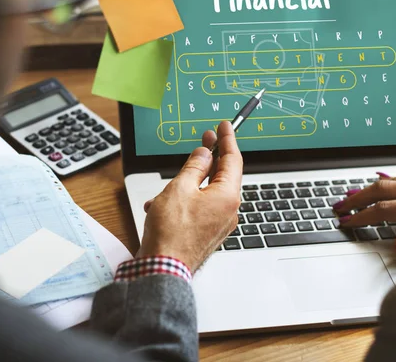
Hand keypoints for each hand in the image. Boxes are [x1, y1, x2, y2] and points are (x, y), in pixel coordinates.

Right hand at [136, 121, 242, 272]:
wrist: (163, 269)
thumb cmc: (171, 233)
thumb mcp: (180, 188)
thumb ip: (194, 167)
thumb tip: (204, 154)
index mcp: (228, 196)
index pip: (233, 160)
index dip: (227, 140)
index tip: (225, 126)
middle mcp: (229, 210)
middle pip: (222, 175)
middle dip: (209, 158)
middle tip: (205, 139)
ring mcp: (219, 223)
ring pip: (207, 192)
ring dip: (188, 184)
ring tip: (166, 188)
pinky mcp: (208, 232)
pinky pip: (200, 208)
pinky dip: (184, 201)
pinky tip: (163, 205)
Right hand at [334, 174, 395, 254]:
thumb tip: (394, 243)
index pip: (384, 210)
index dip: (361, 216)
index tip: (346, 221)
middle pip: (381, 188)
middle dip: (357, 196)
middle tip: (339, 204)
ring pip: (393, 180)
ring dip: (369, 187)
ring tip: (352, 194)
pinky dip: (388, 180)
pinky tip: (383, 181)